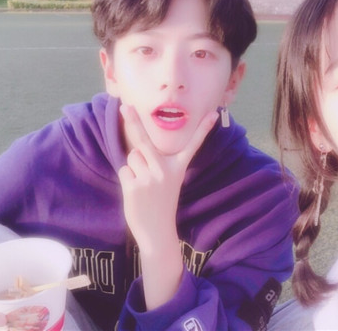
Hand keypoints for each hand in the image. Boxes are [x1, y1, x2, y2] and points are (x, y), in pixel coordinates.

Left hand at [118, 104, 218, 251]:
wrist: (158, 230)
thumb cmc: (162, 202)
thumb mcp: (167, 181)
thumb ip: (155, 163)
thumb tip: (136, 148)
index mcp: (177, 168)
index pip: (192, 145)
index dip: (203, 129)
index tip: (213, 113)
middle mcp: (165, 170)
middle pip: (145, 141)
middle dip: (133, 121)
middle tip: (124, 106)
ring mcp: (149, 177)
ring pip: (132, 157)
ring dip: (134, 166)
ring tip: (143, 183)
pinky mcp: (134, 186)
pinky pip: (124, 170)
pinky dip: (127, 178)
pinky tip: (136, 191)